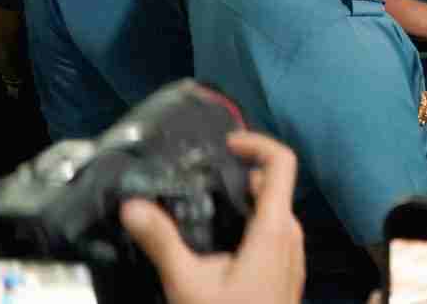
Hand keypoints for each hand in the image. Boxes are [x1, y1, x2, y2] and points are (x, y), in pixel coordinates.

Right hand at [121, 131, 304, 303]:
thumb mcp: (187, 283)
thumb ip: (162, 241)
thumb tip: (132, 206)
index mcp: (275, 229)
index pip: (282, 163)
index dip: (258, 143)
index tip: (226, 144)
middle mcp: (291, 236)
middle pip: (274, 186)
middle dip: (242, 174)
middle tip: (204, 176)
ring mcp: (293, 257)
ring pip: (274, 212)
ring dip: (246, 201)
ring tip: (207, 205)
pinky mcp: (287, 274)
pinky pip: (274, 234)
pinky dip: (251, 224)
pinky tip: (220, 241)